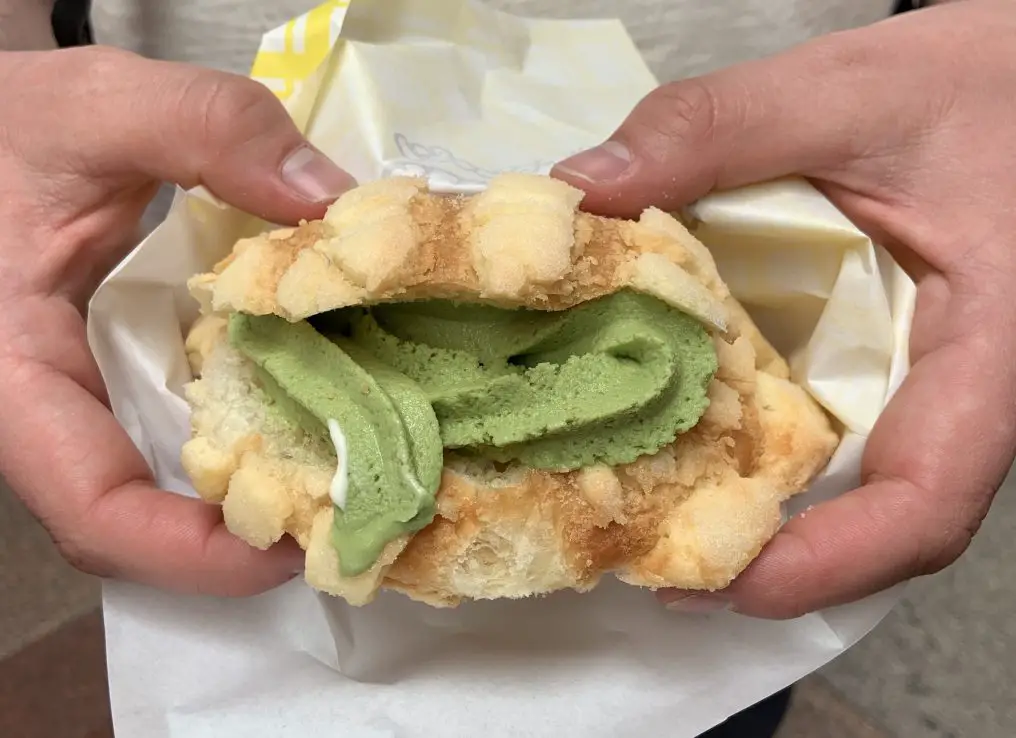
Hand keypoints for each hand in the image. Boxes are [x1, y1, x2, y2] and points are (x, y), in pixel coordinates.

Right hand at [0, 46, 355, 595]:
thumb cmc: (5, 124)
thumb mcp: (99, 106)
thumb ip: (209, 132)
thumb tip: (331, 202)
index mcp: (12, 369)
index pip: (91, 506)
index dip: (188, 554)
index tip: (288, 548)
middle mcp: (38, 408)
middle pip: (132, 521)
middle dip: (236, 538)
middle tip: (344, 513)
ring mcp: (71, 400)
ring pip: (150, 485)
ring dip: (243, 494)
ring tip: (341, 472)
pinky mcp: (100, 378)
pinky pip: (162, 434)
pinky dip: (232, 436)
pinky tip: (302, 406)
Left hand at [553, 0, 1015, 617]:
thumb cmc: (975, 84)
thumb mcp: (847, 93)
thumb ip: (718, 129)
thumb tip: (584, 188)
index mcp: (991, 349)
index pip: (930, 498)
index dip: (836, 562)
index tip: (732, 584)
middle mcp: (959, 392)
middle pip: (877, 521)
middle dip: (773, 560)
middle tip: (655, 565)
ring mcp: (919, 383)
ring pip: (849, 485)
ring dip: (758, 516)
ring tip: (651, 522)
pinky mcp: (882, 361)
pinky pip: (828, 429)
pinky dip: (756, 449)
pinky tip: (682, 436)